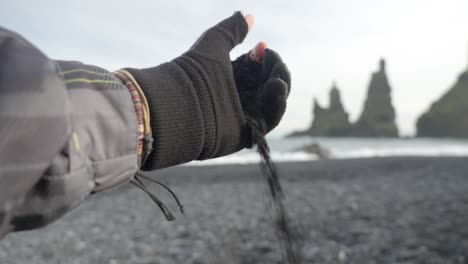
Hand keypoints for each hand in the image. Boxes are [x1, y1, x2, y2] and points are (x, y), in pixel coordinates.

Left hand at [125, 12, 289, 169]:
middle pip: (269, 83)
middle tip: (270, 58)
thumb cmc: (193, 73)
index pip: (257, 67)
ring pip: (273, 101)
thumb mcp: (214, 43)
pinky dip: (277, 104)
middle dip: (274, 68)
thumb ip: (231, 29)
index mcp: (231, 78)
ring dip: (279, 84)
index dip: (263, 56)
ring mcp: (244, 115)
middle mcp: (239, 97)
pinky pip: (269, 120)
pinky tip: (277, 86)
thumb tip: (248, 15)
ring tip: (276, 76)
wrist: (179, 104)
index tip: (260, 46)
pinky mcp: (247, 132)